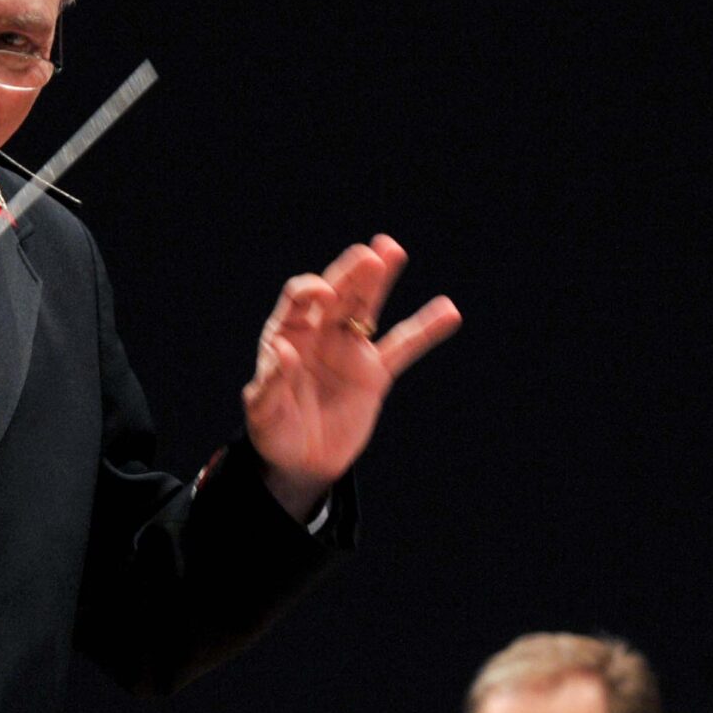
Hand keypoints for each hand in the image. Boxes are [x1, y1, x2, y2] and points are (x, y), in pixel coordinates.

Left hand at [243, 235, 460, 516]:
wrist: (302, 462)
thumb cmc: (273, 433)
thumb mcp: (264, 413)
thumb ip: (271, 382)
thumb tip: (286, 352)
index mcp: (287, 335)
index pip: (299, 301)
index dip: (310, 291)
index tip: (323, 294)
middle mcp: (319, 334)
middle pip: (338, 294)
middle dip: (352, 273)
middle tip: (371, 253)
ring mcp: (349, 350)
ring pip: (368, 308)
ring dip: (380, 279)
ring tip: (393, 250)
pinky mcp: (375, 373)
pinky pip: (404, 346)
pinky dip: (426, 329)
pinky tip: (448, 311)